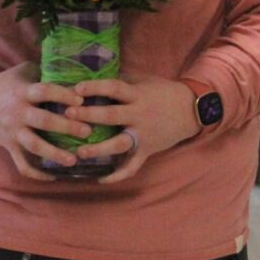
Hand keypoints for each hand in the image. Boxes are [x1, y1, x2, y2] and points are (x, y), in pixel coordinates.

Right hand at [0, 62, 93, 179]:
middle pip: (43, 120)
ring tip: (73, 160)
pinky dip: (37, 173)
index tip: (81, 100)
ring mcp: (13, 132)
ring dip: (54, 154)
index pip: (44, 91)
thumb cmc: (7, 84)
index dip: (62, 95)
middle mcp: (18, 113)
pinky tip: (54, 176)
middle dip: (66, 127)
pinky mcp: (10, 147)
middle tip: (87, 131)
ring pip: (34, 146)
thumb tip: (74, 69)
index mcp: (24, 92)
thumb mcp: (23, 72)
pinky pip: (23, 164)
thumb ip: (44, 70)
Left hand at [63, 75, 200, 183]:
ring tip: (79, 152)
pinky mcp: (147, 150)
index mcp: (137, 95)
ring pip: (119, 144)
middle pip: (112, 115)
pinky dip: (118, 175)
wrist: (191, 110)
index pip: (114, 88)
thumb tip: (92, 80)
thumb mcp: (143, 81)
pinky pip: (132, 166)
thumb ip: (121, 82)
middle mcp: (139, 115)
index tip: (76, 88)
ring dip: (99, 149)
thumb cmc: (163, 92)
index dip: (96, 87)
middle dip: (89, 115)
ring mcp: (143, 135)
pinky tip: (100, 179)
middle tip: (68, 115)